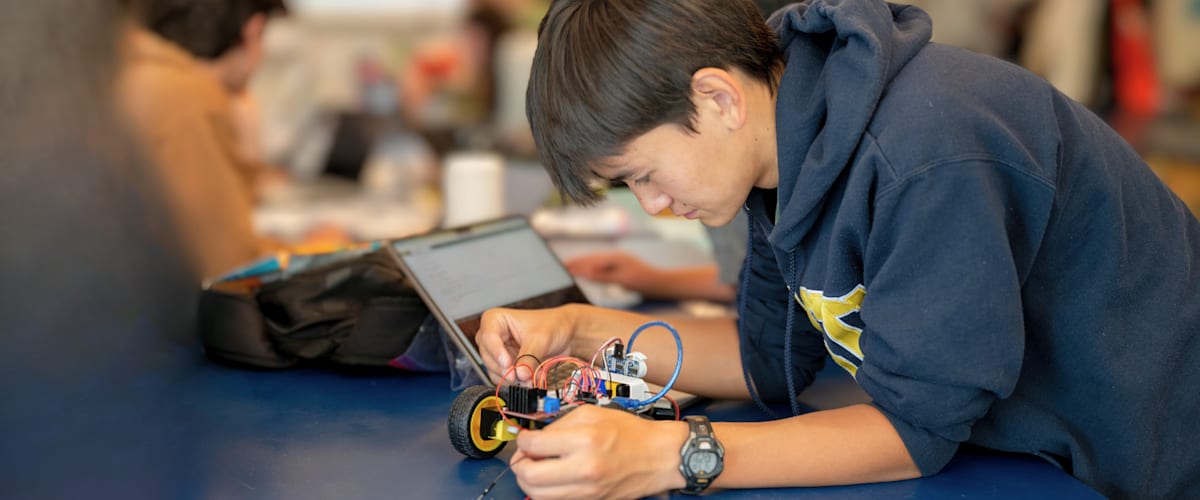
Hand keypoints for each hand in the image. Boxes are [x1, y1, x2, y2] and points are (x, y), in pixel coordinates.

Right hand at [475, 306, 578, 382]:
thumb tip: (520, 374)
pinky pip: (504, 378)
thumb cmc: (552, 325)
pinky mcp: (507, 364)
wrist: (565, 333)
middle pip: (488, 356)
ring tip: (529, 378)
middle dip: (505, 369)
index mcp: (496, 319)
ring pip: (494, 370)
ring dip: (512, 378)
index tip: (508, 363)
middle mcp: (494, 336)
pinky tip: (529, 379)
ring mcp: (499, 351)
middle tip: (519, 376)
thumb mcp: (540, 339)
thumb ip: (529, 357)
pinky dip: (516, 382)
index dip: (496, 352)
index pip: (488, 337)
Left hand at [511, 405, 686, 498]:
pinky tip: (552, 479)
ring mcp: (586, 491)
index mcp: (583, 441)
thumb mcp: (592, 414)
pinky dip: (546, 492)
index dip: (522, 440)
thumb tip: (534, 436)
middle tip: (525, 455)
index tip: (525, 438)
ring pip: (537, 494)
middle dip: (520, 464)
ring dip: (529, 481)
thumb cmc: (630, 433)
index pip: (532, 445)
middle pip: (528, 475)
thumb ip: (559, 424)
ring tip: (536, 468)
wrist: (659, 457)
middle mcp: (583, 469)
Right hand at [564, 252, 657, 291]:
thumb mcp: (621, 279)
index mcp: (613, 256)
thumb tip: (583, 272)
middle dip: (575, 262)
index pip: (589, 259)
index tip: (562, 267)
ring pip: (594, 261)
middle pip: (590, 258)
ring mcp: (617, 260)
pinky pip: (600, 265)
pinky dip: (590, 267)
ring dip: (581, 264)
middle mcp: (614, 255)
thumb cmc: (643, 281)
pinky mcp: (619, 267)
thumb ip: (601, 275)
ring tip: (568, 268)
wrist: (660, 283)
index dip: (576, 263)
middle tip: (560, 267)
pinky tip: (585, 271)